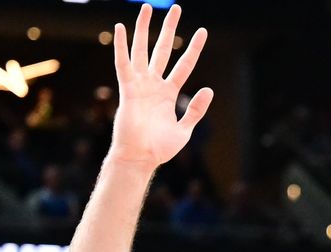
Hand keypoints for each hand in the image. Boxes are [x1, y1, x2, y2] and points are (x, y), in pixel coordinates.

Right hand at [108, 4, 211, 168]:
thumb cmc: (160, 147)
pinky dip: (121, 46)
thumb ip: (196, 110)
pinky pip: (123, 63)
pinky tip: (120, 27)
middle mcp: (154, 84)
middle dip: (169, 28)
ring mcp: (140, 84)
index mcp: (169, 93)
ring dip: (144, 29)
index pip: (184, 64)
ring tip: (148, 7)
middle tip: (176, 8)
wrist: (141, 157)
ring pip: (142, 50)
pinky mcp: (127, 89)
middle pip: (162, 49)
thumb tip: (209, 89)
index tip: (203, 31)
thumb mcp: (185, 129)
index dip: (193, 48)